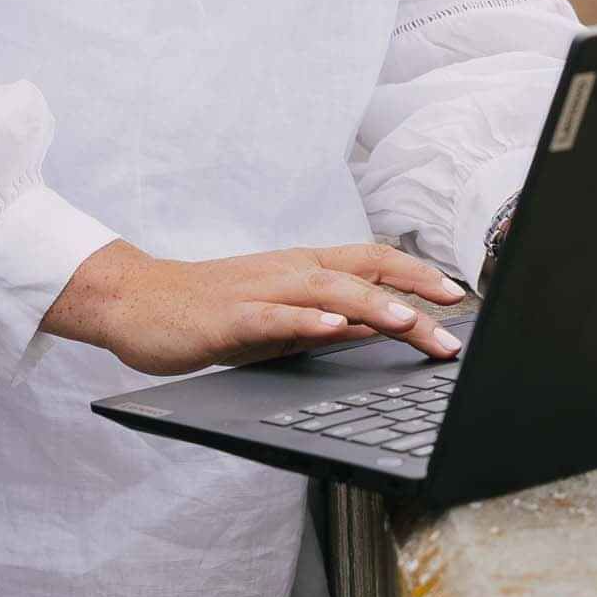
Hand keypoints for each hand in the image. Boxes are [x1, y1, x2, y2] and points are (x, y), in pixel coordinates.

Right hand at [41, 241, 467, 375]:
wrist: (137, 301)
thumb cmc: (211, 311)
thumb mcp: (281, 315)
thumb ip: (328, 318)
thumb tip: (381, 327)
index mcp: (303, 269)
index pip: (373, 262)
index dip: (418, 275)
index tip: (458, 296)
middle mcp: (289, 272)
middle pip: (362, 276)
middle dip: (413, 303)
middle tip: (452, 334)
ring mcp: (259, 291)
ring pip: (325, 290)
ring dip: (371, 305)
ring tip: (409, 322)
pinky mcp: (230, 317)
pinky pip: (273, 316)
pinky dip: (306, 319)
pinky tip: (331, 327)